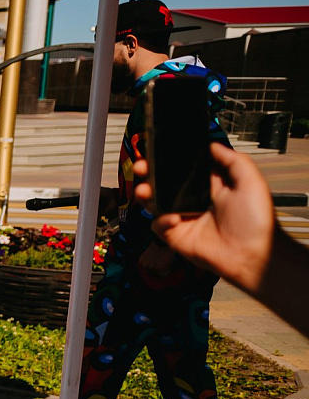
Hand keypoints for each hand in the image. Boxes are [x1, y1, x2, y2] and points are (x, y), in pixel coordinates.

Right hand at [131, 145, 275, 291]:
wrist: (251, 254)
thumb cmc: (256, 221)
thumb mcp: (251, 182)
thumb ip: (233, 160)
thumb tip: (213, 144)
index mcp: (210, 186)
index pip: (184, 169)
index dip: (170, 160)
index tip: (158, 151)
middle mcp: (194, 200)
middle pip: (164, 183)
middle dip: (149, 173)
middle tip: (142, 166)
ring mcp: (183, 218)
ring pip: (155, 202)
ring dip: (146, 193)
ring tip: (144, 190)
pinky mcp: (175, 235)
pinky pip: (158, 224)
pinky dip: (160, 219)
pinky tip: (173, 219)